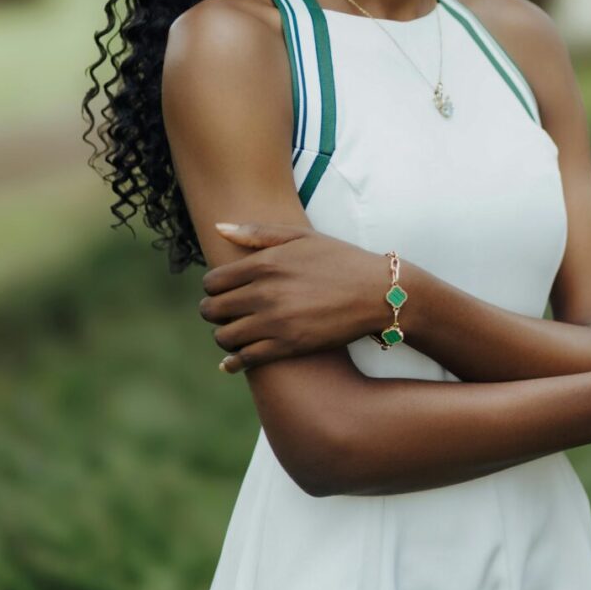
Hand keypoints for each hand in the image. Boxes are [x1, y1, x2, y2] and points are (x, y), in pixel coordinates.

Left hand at [199, 222, 385, 372]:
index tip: (222, 291)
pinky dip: (234, 361)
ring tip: (235, 332)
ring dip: (224, 335)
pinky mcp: (289, 346)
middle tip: (224, 312)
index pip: (213, 281)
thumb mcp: (301, 237)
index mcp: (265, 263)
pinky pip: (245, 359)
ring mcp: (276, 322)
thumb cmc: (340, 260)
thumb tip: (219, 227)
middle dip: (213, 311)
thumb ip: (257, 233)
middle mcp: (265, 292)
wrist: (378, 292)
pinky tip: (234, 360)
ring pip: (224, 337)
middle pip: (212, 309)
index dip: (212, 288)